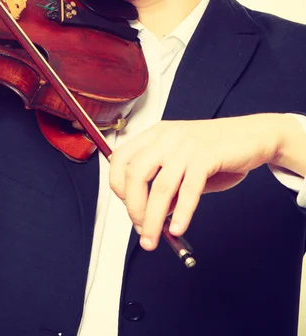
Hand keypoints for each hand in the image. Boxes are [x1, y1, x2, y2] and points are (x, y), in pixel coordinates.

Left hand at [109, 113, 305, 250]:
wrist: (255, 135)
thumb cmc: (217, 151)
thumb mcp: (183, 165)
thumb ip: (166, 187)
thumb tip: (150, 215)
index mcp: (154, 135)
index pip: (120, 160)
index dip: (117, 186)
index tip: (127, 206)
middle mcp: (166, 137)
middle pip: (135, 174)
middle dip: (133, 208)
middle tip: (140, 229)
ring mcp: (186, 145)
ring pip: (161, 187)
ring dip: (153, 218)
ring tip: (152, 239)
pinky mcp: (207, 156)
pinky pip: (189, 189)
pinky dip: (182, 212)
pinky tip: (178, 228)